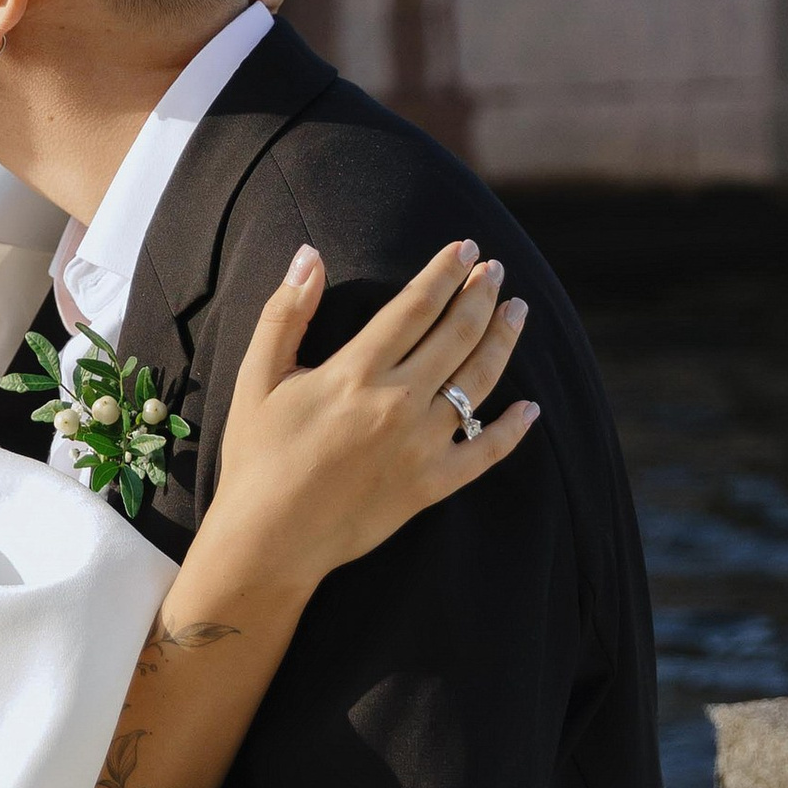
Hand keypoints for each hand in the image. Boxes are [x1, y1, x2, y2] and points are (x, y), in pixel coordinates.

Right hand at [213, 239, 536, 585]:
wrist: (270, 539)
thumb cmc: (257, 456)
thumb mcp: (257, 378)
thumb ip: (285, 313)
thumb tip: (309, 255)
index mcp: (355, 372)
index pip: (414, 307)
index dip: (444, 273)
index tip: (465, 249)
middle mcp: (397, 402)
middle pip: (456, 335)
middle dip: (481, 295)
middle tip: (495, 270)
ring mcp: (421, 445)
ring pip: (479, 382)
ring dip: (503, 341)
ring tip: (517, 311)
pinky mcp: (432, 485)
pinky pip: (485, 452)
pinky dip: (513, 429)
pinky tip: (531, 408)